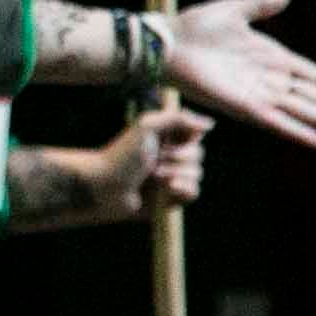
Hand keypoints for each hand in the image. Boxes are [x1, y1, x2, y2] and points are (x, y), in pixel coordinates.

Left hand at [95, 105, 214, 218]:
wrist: (105, 188)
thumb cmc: (121, 156)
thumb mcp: (147, 127)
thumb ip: (178, 119)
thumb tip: (210, 125)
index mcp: (165, 136)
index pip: (195, 133)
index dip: (188, 137)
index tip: (170, 139)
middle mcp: (170, 155)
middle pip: (199, 154)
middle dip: (177, 158)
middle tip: (154, 161)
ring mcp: (172, 176)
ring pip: (197, 174)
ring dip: (175, 174)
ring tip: (152, 177)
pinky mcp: (172, 197)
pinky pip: (194, 192)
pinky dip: (182, 190)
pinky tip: (166, 190)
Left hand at [161, 0, 315, 146]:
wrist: (165, 43)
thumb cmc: (193, 26)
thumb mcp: (234, 10)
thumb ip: (262, 5)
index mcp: (269, 56)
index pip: (310, 74)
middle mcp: (266, 78)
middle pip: (311, 96)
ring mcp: (255, 93)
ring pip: (299, 110)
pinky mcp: (239, 106)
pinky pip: (272, 120)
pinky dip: (293, 129)